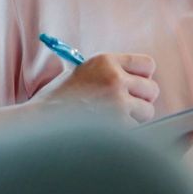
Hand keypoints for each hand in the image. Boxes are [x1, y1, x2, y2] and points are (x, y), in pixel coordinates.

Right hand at [35, 52, 158, 124]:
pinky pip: (135, 129)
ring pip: (147, 111)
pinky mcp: (117, 123)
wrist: (40, 120)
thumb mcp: (82, 72)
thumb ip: (108, 72)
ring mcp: (117, 101)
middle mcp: (114, 77)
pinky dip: (125, 133)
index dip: (144, 77)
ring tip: (112, 120)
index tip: (137, 86)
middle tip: (127, 107)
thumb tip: (136, 80)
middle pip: (152, 88)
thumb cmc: (58, 99)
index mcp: (106, 61)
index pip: (147, 64)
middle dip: (142, 100)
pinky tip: (105, 131)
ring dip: (135, 118)